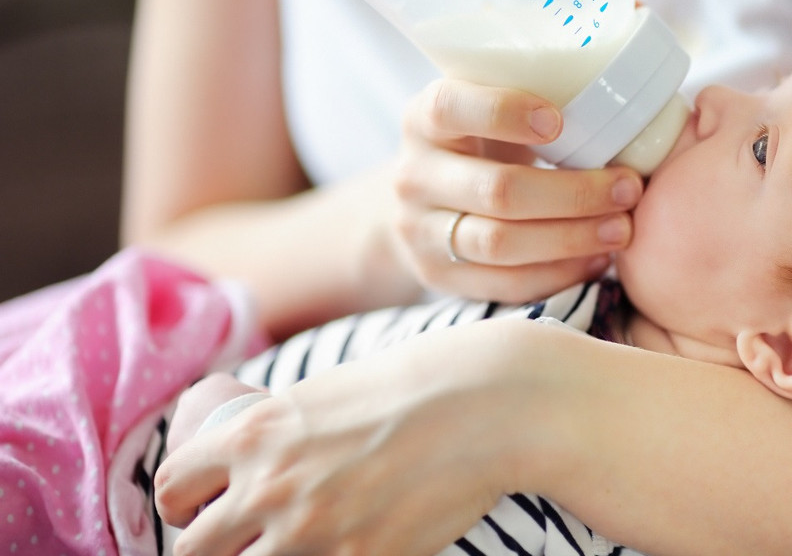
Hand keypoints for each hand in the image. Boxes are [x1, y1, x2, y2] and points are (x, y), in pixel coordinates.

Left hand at [155, 320, 542, 554]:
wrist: (485, 405)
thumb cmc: (414, 387)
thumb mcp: (326, 394)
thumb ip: (282, 431)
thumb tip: (259, 458)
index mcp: (254, 434)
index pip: (172, 488)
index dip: (182, 504)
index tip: (202, 509)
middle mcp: (269, 488)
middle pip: (193, 550)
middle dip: (212, 548)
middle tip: (246, 540)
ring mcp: (311, 533)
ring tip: (296, 545)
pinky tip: (346, 549)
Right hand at [392, 78, 643, 301]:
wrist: (424, 201)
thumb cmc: (482, 139)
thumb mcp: (489, 100)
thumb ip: (544, 70)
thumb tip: (634, 14)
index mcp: (425, 116)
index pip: (451, 107)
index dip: (505, 112)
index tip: (560, 120)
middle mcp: (414, 174)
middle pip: (497, 189)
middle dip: (573, 192)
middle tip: (630, 187)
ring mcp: (421, 231)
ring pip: (501, 243)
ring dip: (572, 238)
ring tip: (622, 229)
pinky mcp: (438, 276)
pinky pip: (504, 284)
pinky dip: (558, 274)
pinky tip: (597, 260)